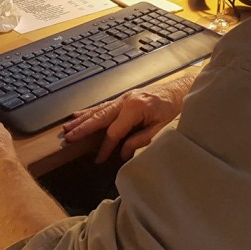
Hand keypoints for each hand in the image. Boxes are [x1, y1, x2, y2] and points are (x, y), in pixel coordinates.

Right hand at [62, 78, 189, 162]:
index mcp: (135, 107)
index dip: (106, 147)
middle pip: (100, 117)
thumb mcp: (161, 129)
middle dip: (83, 128)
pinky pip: (104, 105)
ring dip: (82, 119)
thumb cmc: (175, 108)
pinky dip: (91, 110)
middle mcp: (126, 100)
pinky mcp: (125, 98)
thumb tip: (123, 152)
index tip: (99, 159)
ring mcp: (124, 97)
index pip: (114, 132)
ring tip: (68, 127)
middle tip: (69, 138)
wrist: (182, 90)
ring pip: (99, 110)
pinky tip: (79, 114)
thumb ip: (141, 140)